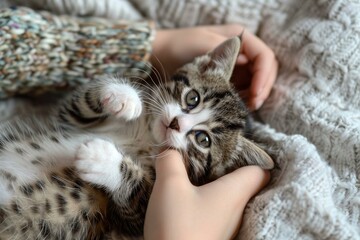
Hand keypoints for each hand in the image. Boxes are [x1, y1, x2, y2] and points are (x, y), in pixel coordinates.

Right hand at [144, 150, 269, 239]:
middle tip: (210, 155)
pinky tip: (191, 197)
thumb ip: (170, 160)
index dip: (253, 156)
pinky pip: (218, 211)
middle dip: (230, 167)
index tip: (235, 146)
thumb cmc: (177, 225)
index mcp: (235, 192)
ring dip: (217, 184)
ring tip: (198, 172)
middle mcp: (238, 210)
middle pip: (245, 183)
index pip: (261, 171)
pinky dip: (209, 201)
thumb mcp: (170, 185)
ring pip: (231, 198)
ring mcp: (227, 226)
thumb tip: (170, 146)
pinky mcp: (214, 235)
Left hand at [151, 25, 277, 109]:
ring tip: (247, 107)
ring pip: (256, 80)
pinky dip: (245, 97)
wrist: (163, 53)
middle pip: (265, 70)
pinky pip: (244, 87)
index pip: (265, 57)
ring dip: (255, 94)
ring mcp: (236, 64)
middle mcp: (242, 51)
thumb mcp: (203, 46)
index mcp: (240, 38)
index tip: (255, 94)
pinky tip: (239, 105)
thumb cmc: (182, 45)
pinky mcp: (229, 76)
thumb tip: (244, 59)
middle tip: (253, 104)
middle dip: (262, 88)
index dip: (264, 76)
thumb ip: (224, 54)